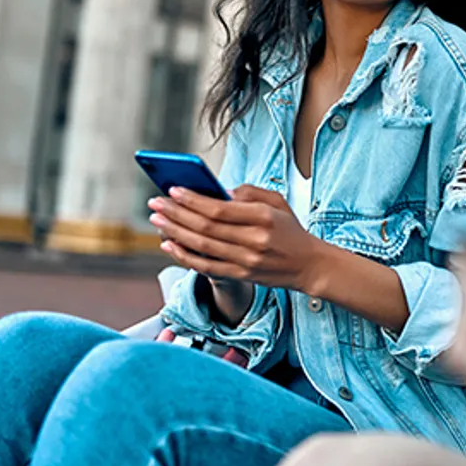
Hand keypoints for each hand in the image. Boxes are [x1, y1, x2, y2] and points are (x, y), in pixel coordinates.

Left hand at [147, 184, 328, 294]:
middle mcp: (255, 240)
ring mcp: (247, 260)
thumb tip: (218, 192)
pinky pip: (206, 266)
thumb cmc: (290, 230)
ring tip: (157, 220)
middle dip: (176, 213)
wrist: (309, 265)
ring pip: (202, 246)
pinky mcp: (242, 275)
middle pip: (206, 226)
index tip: (173, 190)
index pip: (220, 208)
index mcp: (264, 217)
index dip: (192, 200)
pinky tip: (170, 244)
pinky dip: (185, 256)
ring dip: (175, 232)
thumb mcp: (277, 202)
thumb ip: (249, 192)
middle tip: (156, 203)